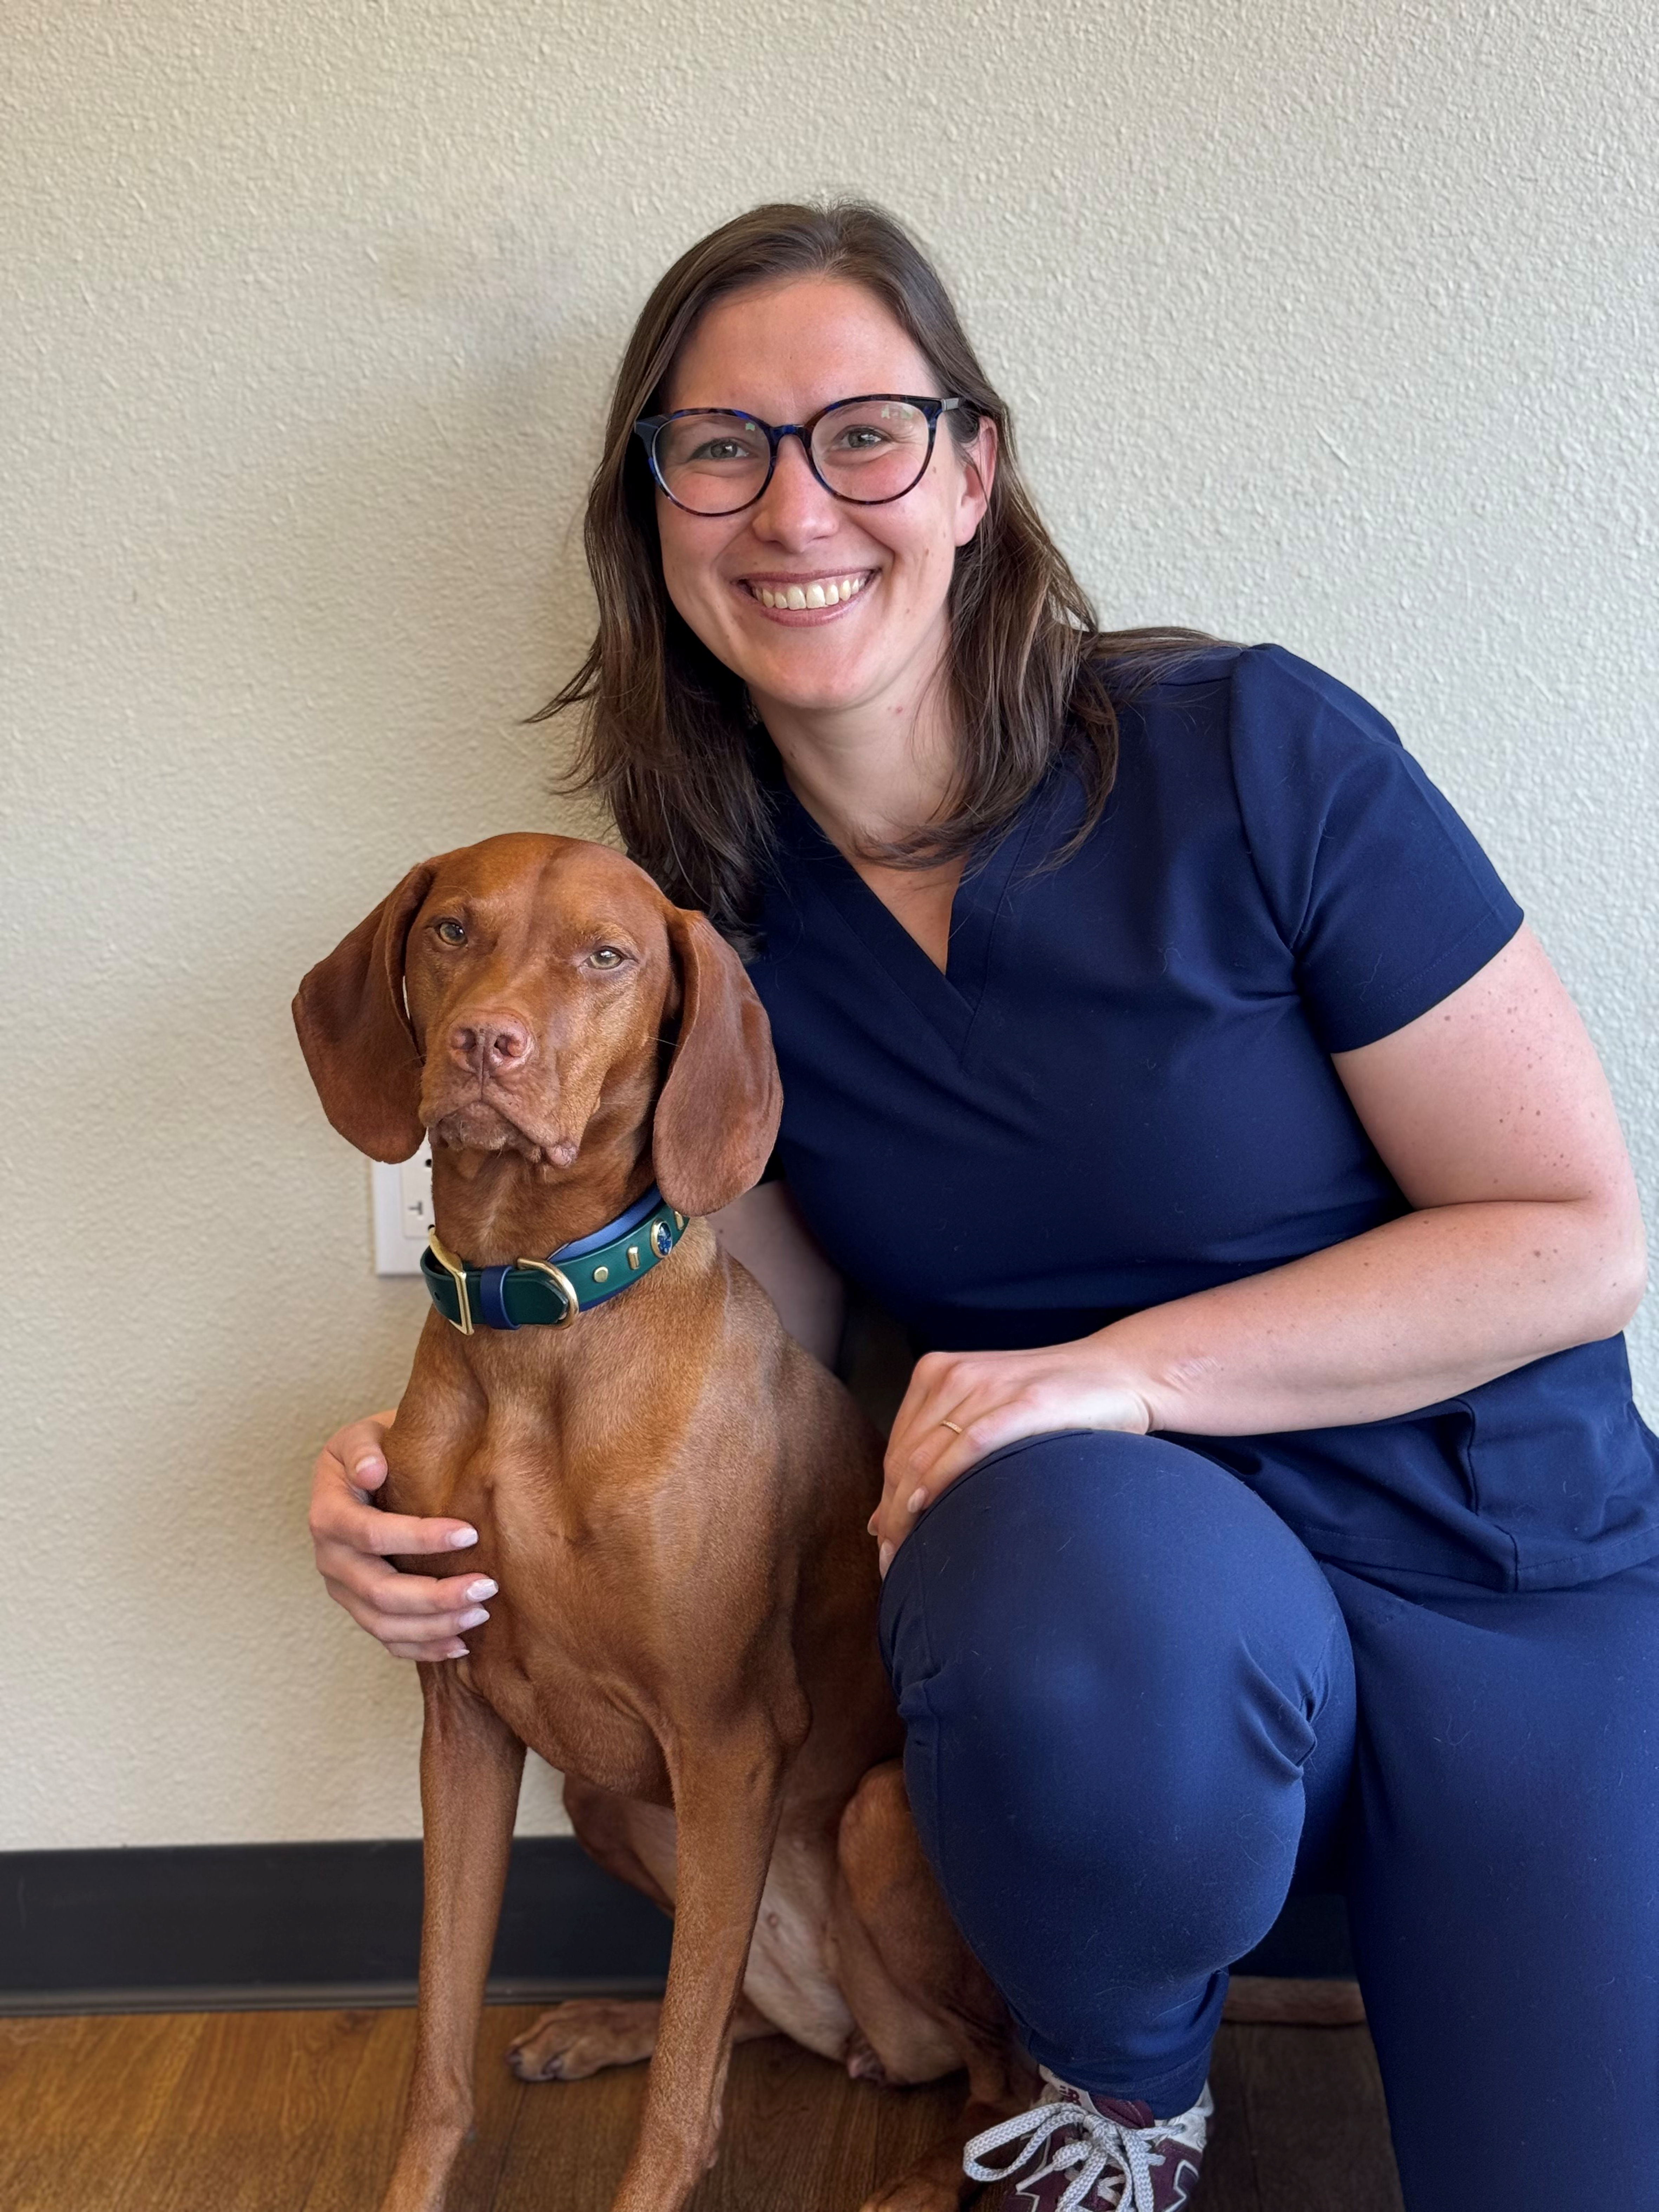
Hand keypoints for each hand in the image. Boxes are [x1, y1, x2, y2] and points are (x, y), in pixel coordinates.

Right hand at [309, 1411, 496, 1659]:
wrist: (367, 1471)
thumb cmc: (374, 1450)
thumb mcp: (363, 1435)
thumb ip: (364, 1448)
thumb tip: (372, 1471)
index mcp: (328, 1514)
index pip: (372, 1534)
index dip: (418, 1538)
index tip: (470, 1532)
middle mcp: (331, 1559)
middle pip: (379, 1591)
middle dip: (434, 1595)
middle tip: (486, 1586)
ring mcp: (344, 1590)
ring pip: (383, 1624)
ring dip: (433, 1625)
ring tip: (480, 1613)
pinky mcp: (360, 1608)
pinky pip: (387, 1639)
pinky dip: (422, 1647)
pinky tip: (460, 1644)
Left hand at [870, 1339, 1155, 1574]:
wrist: (1119, 1373)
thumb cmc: (1051, 1408)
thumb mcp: (984, 1420)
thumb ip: (935, 1458)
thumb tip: (880, 1521)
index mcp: (937, 1374)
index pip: (897, 1451)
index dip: (885, 1502)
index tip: (884, 1546)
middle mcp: (955, 1375)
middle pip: (905, 1458)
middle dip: (892, 1515)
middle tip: (892, 1563)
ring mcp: (989, 1385)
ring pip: (928, 1455)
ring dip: (909, 1511)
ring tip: (908, 1556)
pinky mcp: (1026, 1402)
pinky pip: (971, 1443)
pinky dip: (943, 1477)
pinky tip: (927, 1508)